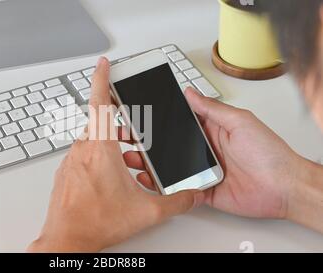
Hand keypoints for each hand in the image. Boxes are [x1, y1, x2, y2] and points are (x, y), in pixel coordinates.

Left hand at [27, 58, 203, 252]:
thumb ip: (175, 201)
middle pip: (103, 124)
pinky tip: (111, 177)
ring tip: (128, 163)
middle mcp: (82, 151)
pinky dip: (99, 157)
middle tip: (135, 139)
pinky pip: (84, 154)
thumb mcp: (145, 211)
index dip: (102, 79)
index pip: (100, 104)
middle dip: (122, 128)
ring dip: (112, 145)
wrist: (67, 240)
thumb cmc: (96, 222)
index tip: (103, 64)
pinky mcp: (66, 172)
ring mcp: (71, 161)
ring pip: (93, 140)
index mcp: (100, 150)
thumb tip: (191, 195)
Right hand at [125, 88, 306, 218]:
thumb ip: (212, 109)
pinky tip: (150, 181)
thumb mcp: (240, 122)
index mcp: (211, 130)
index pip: (179, 123)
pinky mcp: (202, 191)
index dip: (160, 120)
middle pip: (169, 146)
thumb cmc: (269, 153)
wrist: (284, 187)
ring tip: (133, 159)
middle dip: (148, 143)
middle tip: (128, 139)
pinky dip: (164, 188)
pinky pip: (179, 190)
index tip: (142, 116)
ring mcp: (201, 171)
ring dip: (150, 165)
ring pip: (169, 168)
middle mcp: (203, 150)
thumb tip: (191, 93)